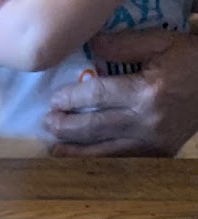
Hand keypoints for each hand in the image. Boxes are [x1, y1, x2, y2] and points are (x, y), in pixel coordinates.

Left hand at [44, 29, 197, 155]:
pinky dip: (99, 162)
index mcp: (146, 92)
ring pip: (104, 152)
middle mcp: (145, 122)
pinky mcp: (157, 155)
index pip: (98, 97)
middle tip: (48, 122)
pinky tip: (83, 161)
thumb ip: (125, 45)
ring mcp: (151, 143)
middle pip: (95, 128)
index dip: (72, 99)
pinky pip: (121, 162)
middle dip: (66, 127)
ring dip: (75, 152)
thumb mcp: (161, 44)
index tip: (55, 100)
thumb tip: (92, 46)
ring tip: (55, 149)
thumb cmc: (191, 61)